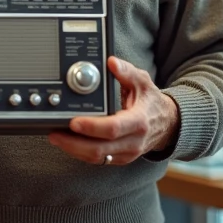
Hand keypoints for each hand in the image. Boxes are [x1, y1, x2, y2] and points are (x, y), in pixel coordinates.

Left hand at [48, 56, 179, 164]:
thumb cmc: (152, 103)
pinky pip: (98, 160)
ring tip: (56, 137)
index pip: (113, 128)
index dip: (92, 127)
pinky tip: (68, 143)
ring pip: (97, 158)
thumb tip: (111, 62)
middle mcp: (133, 142)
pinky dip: (81, 153)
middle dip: (74, 143)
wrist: (168, 125)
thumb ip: (127, 72)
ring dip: (73, 150)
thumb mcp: (143, 82)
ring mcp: (126, 153)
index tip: (74, 121)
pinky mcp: (120, 159)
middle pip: (100, 149)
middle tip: (55, 133)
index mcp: (139, 122)